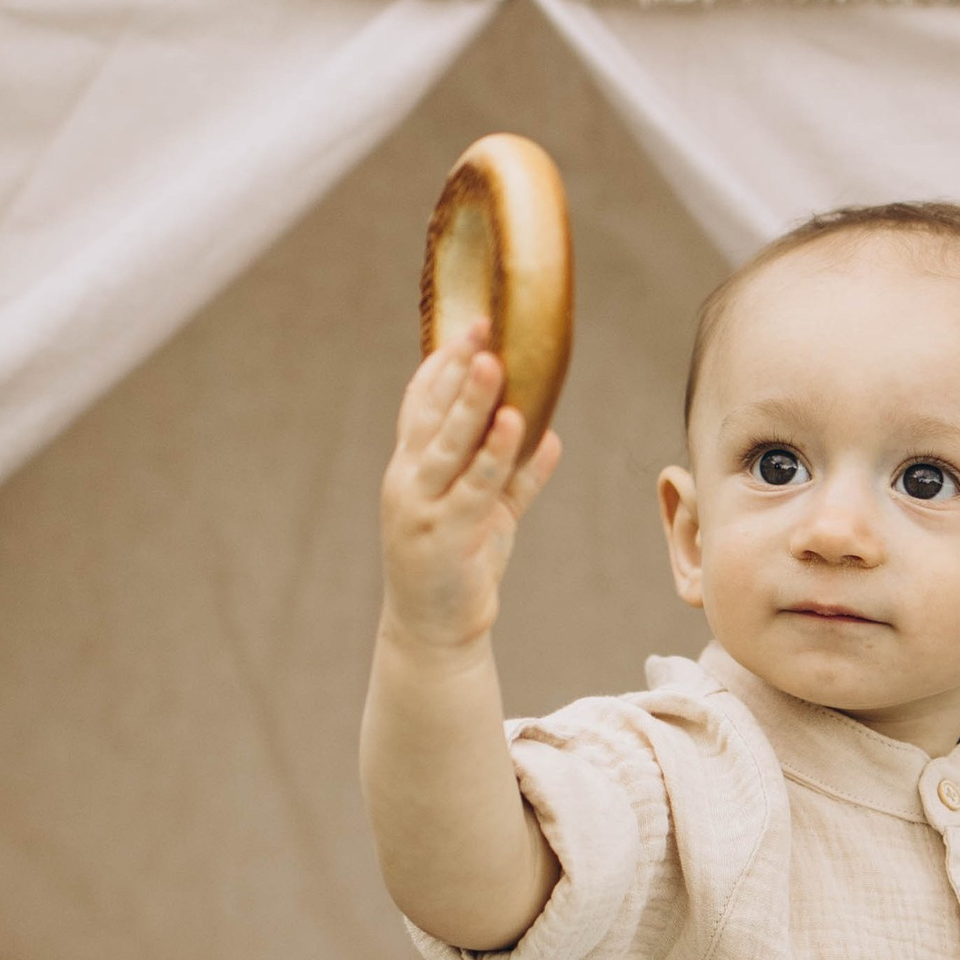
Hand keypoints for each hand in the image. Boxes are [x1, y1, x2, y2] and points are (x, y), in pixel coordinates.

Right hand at [379, 328, 560, 657]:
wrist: (435, 632)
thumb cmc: (459, 565)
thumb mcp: (489, 513)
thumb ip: (516, 475)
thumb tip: (551, 436)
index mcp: (412, 467)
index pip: (419, 402)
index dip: (442, 364)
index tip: (470, 326)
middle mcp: (408, 479)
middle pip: (432, 413)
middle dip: (457, 368)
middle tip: (483, 326)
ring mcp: (422, 507)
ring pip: (450, 444)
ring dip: (472, 403)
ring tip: (495, 365)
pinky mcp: (445, 535)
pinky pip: (477, 487)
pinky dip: (498, 455)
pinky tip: (519, 426)